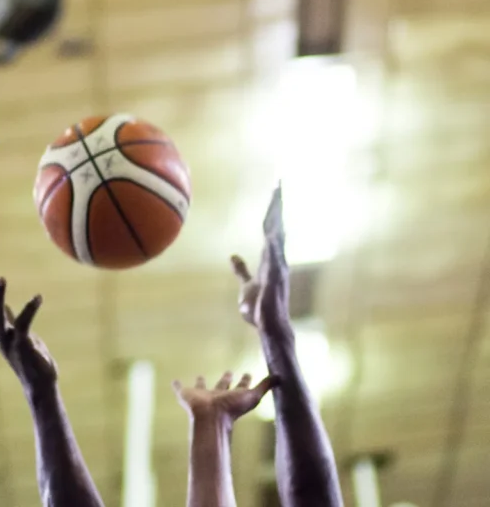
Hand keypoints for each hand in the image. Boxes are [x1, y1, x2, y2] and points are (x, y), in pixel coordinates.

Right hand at [0, 261, 56, 393]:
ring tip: (0, 279)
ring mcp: (7, 341)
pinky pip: (24, 325)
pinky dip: (30, 310)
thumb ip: (8, 320)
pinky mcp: (22, 347)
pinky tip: (38, 297)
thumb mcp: (17, 333)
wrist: (39, 385)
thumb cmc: (30, 358)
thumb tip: (1, 305)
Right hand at [173, 372, 276, 423]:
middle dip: (226, 379)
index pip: (241, 387)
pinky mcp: (186, 395)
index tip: (248, 372)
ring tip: (199, 375)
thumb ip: (265, 386)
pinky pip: (180, 389)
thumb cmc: (232, 409)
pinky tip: (173, 381)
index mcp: (233, 396)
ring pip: (202, 387)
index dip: (245, 380)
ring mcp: (201, 396)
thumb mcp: (253, 396)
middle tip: (229, 371)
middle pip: (222, 386)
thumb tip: (282, 376)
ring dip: (200, 382)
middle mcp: (218, 396)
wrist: (210, 417)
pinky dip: (176, 386)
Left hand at [230, 185, 290, 334]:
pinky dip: (274, 245)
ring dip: (277, 219)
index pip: (271, 228)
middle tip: (279, 183)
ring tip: (277, 199)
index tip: (275, 191)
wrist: (269, 327)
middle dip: (277, 206)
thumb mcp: (247, 285)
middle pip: (277, 226)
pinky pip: (275, 258)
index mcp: (270, 258)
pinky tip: (272, 233)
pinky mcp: (276, 279)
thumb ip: (242, 270)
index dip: (272, 210)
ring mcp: (278, 268)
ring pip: (277, 237)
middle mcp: (277, 259)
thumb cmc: (260, 309)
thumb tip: (233, 256)